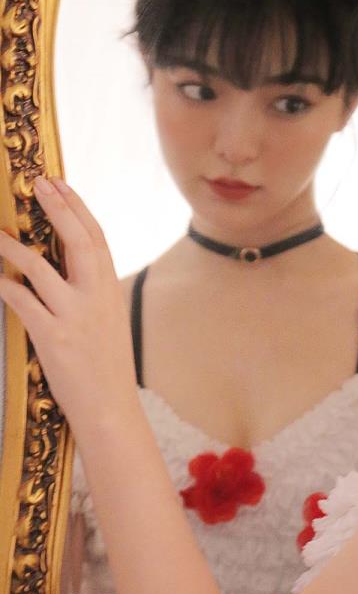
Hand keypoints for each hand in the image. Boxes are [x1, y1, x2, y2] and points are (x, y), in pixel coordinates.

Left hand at [0, 177, 138, 435]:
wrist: (110, 409)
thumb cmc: (105, 369)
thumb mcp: (109, 323)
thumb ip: (92, 293)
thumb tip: (66, 266)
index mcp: (111, 292)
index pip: (97, 239)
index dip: (76, 208)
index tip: (59, 184)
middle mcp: (96, 298)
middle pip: (77, 241)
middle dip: (56, 208)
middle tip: (37, 185)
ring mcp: (75, 317)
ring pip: (39, 266)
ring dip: (11, 245)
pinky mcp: (53, 337)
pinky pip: (20, 299)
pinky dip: (2, 283)